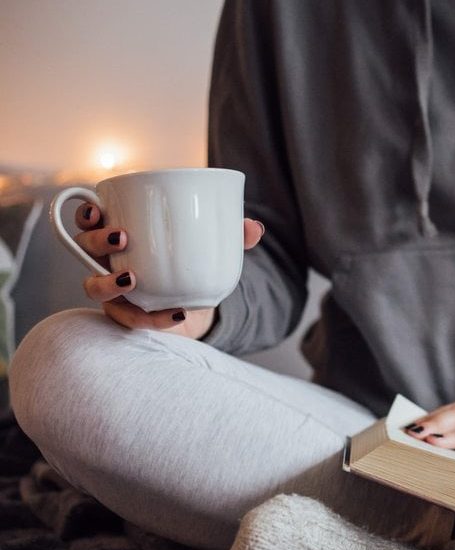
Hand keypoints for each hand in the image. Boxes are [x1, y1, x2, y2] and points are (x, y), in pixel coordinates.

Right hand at [73, 202, 263, 338]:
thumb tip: (254, 228)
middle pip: (85, 247)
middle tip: (122, 237)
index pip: (90, 219)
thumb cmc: (194, 264)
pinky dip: (151, 318)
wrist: (198, 304)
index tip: (99, 209)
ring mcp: (113, 290)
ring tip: (131, 278)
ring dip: (107, 281)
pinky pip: (129, 318)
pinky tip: (176, 314)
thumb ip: (234, 236)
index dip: (87, 213)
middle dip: (97, 241)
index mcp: (122, 232)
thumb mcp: (215, 247)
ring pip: (94, 286)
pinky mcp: (126, 316)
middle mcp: (107, 260)